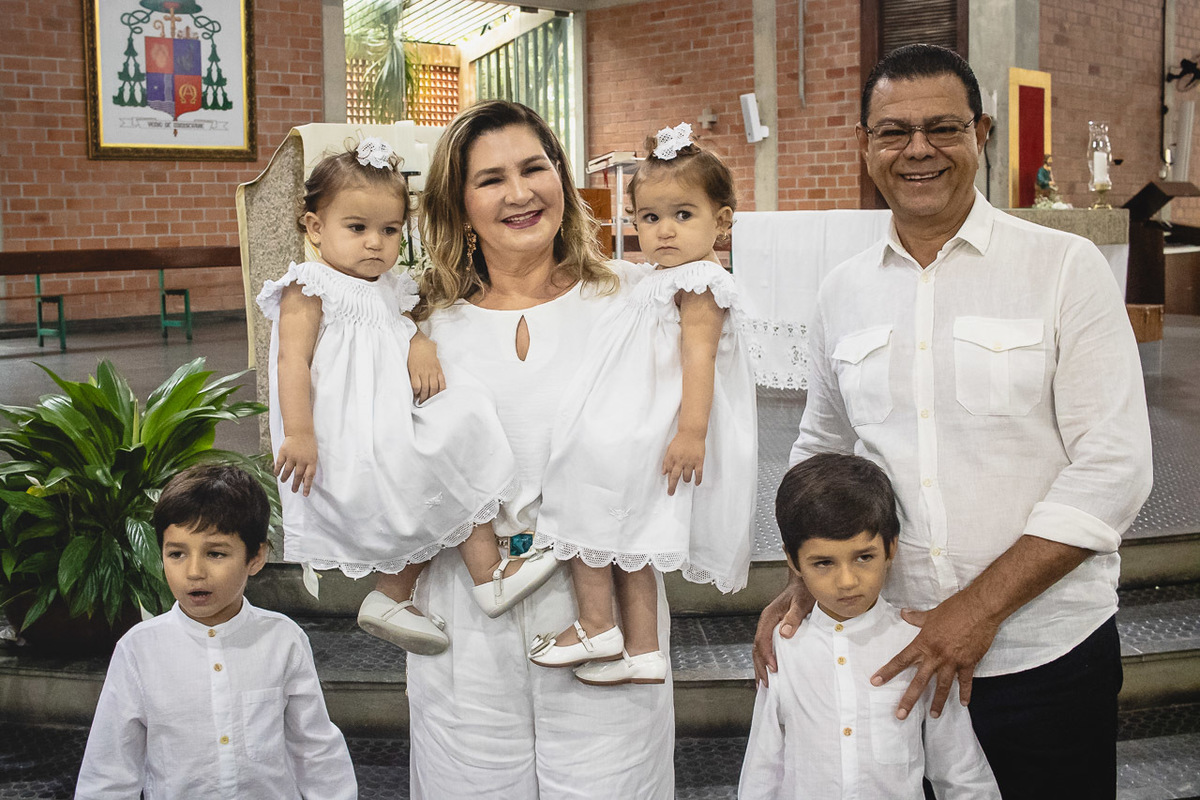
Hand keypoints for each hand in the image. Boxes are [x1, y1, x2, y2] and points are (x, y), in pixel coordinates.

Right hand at [275, 434, 317, 495]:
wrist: (301, 431)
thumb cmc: (308, 444)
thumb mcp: (313, 456)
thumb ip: (309, 467)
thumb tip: (305, 481)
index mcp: (311, 461)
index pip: (309, 476)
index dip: (307, 486)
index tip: (305, 494)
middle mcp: (302, 460)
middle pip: (298, 476)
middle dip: (296, 485)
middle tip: (294, 491)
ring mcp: (292, 456)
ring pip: (288, 471)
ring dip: (285, 478)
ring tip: (284, 481)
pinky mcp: (284, 452)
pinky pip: (279, 464)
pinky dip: (277, 470)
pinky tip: (276, 474)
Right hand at [408, 335, 445, 403]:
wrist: (417, 340)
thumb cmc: (425, 346)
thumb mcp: (435, 355)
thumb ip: (436, 363)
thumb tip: (436, 368)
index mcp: (438, 368)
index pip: (442, 385)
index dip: (439, 393)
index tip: (436, 398)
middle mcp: (431, 371)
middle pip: (433, 389)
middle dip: (430, 397)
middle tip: (427, 402)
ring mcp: (423, 371)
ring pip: (425, 388)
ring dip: (423, 397)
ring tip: (420, 401)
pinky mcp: (414, 371)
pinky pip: (416, 384)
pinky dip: (416, 391)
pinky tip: (415, 393)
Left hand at [662, 432, 704, 494]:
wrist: (692, 432)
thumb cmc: (680, 441)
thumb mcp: (670, 450)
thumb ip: (666, 461)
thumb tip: (663, 472)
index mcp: (672, 458)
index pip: (668, 473)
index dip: (668, 481)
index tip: (668, 489)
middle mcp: (680, 461)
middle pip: (675, 477)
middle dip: (672, 486)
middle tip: (671, 493)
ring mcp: (690, 462)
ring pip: (687, 477)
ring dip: (686, 480)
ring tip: (686, 479)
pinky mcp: (699, 461)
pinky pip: (698, 474)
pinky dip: (698, 480)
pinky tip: (696, 483)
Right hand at [752, 575, 813, 686]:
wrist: (803, 582)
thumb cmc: (803, 591)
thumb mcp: (801, 602)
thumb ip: (793, 617)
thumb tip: (784, 633)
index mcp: (770, 616)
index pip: (763, 639)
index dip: (767, 655)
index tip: (773, 669)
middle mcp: (766, 622)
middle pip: (757, 647)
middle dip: (760, 667)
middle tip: (765, 684)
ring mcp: (768, 626)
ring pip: (759, 649)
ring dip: (760, 666)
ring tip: (763, 683)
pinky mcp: (773, 629)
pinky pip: (764, 647)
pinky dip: (764, 660)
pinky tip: (767, 669)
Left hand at [870, 590, 999, 718]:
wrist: (979, 609)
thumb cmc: (954, 609)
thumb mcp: (932, 614)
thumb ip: (916, 617)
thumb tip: (903, 613)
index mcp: (923, 643)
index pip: (901, 660)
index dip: (888, 672)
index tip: (876, 682)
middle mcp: (936, 656)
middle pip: (919, 681)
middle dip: (909, 699)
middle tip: (900, 715)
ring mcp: (953, 661)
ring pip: (942, 687)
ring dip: (937, 702)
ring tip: (933, 715)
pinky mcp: (969, 663)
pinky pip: (965, 682)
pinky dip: (965, 693)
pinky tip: (964, 703)